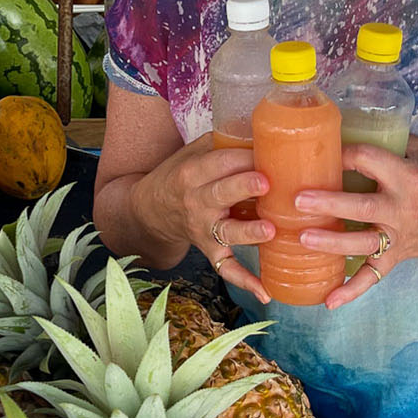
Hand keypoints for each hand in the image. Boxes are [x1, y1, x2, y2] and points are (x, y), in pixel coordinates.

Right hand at [132, 135, 275, 304]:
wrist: (148, 210)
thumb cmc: (178, 175)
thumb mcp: (191, 153)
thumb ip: (221, 142)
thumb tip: (262, 126)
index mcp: (191, 173)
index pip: (218, 162)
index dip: (242, 156)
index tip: (268, 149)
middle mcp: (196, 202)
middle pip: (221, 193)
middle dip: (243, 187)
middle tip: (265, 182)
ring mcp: (203, 228)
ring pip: (226, 231)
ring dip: (248, 232)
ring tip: (269, 230)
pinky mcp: (209, 248)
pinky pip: (226, 267)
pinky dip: (245, 281)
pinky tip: (266, 291)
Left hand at [294, 135, 417, 308]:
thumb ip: (395, 143)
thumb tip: (357, 130)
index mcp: (408, 178)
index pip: (368, 162)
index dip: (344, 154)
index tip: (322, 151)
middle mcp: (402, 209)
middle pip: (361, 207)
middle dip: (328, 203)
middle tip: (298, 199)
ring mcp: (400, 237)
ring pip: (362, 243)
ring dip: (332, 243)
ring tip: (303, 238)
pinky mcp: (400, 256)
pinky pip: (374, 276)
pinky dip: (352, 291)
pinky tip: (329, 301)